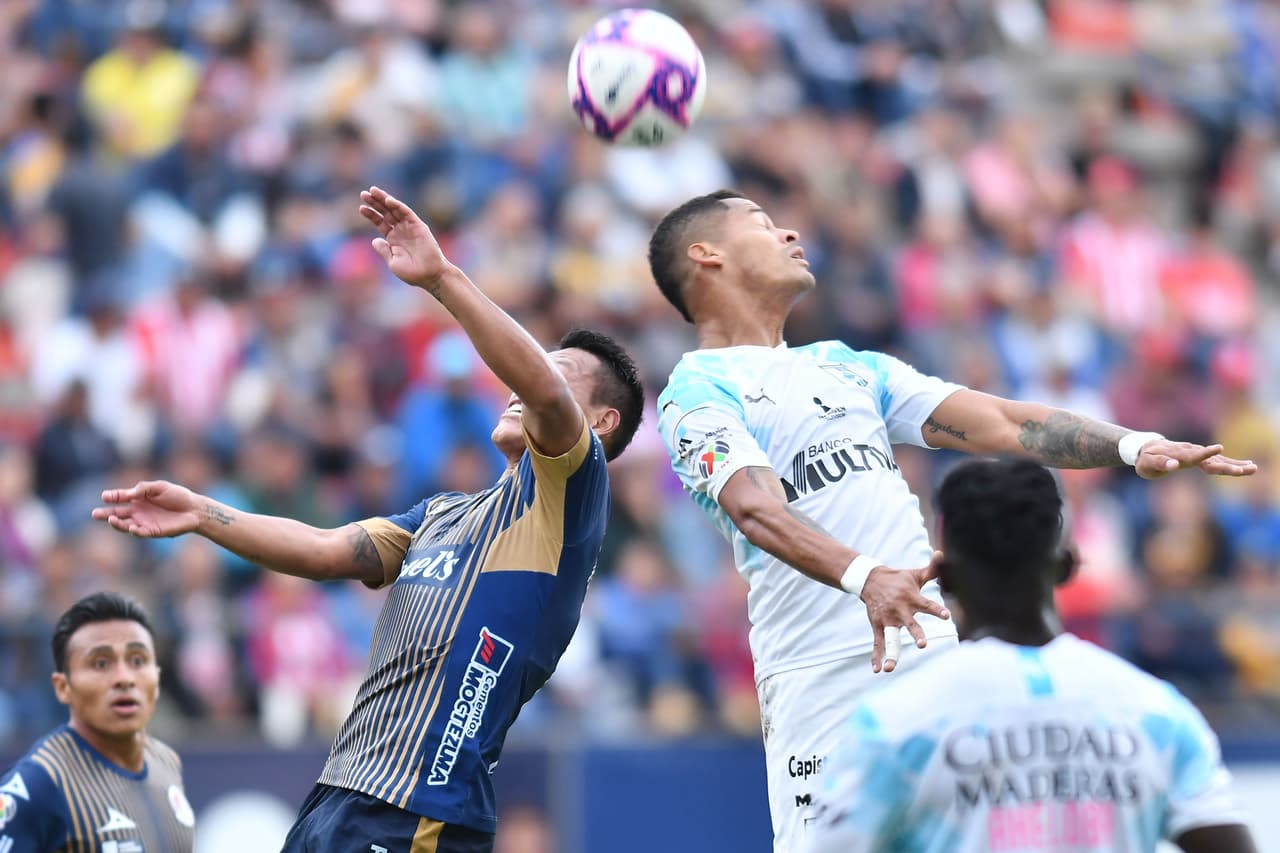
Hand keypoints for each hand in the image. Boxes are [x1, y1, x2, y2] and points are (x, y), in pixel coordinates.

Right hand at [91, 480, 203, 537]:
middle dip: (105, 514)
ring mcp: (144, 522)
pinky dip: (134, 531)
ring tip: (111, 519)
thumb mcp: (158, 487)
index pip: (120, 498)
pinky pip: (139, 533)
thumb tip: (125, 493)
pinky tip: (131, 527)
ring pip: (125, 525)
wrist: (194, 509)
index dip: (112, 497)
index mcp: (137, 499)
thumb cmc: (177, 495)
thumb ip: (142, 490)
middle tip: (94, 514)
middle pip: (117, 514)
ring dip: (117, 523)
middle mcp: (137, 512)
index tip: (105, 496)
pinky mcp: (152, 531)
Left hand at [358, 186, 452, 291]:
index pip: (380, 222)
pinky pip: (407, 213)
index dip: (371, 214)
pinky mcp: (419, 226)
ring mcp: (410, 227)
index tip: (361, 207)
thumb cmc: (413, 273)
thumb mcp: (393, 262)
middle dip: (375, 203)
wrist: (430, 276)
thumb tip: (374, 240)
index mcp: (393, 239)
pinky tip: (388, 200)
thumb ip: (384, 250)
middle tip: (364, 193)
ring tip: (372, 191)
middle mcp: (401, 230)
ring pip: (395, 209)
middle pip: (386, 212)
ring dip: (384, 199)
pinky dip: (398, 206)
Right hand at [862, 552, 950, 672]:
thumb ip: (932, 570)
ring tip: (890, 668)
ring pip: (891, 638)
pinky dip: (876, 656)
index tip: (947, 616)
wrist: (869, 580)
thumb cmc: (898, 579)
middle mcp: (900, 610)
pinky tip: (877, 670)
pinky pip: (878, 643)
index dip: (937, 610)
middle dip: (916, 634)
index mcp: (912, 598)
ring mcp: (888, 620)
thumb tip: (942, 554)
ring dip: (891, 653)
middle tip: (922, 644)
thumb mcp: (915, 575)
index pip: (927, 605)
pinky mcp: (878, 625)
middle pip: (910, 624)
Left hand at [1134, 440, 1255, 479]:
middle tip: (1246, 469)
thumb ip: (1160, 463)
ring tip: (1253, 468)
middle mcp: (1191, 452)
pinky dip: (1232, 463)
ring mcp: (1197, 454)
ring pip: (1218, 460)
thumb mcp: (1147, 463)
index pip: (1193, 455)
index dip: (1205, 454)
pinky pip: (1218, 461)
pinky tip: (1247, 465)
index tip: (1219, 449)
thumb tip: (1174, 465)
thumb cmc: (1146, 458)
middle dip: (1228, 465)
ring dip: (1235, 464)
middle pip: (1211, 460)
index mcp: (1178, 454)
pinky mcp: (1200, 457)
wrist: (1147, 448)